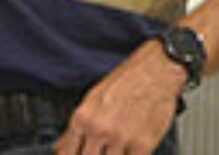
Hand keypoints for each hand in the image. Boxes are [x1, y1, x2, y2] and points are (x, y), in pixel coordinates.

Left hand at [53, 40, 182, 154]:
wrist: (156, 71)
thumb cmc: (127, 81)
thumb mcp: (93, 98)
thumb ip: (78, 127)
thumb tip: (61, 147)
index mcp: (83, 117)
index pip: (67, 152)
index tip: (79, 153)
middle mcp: (99, 129)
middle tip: (101, 149)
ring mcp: (121, 139)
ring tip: (116, 147)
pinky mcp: (142, 146)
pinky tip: (129, 150)